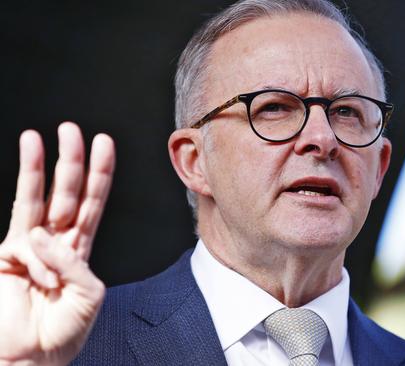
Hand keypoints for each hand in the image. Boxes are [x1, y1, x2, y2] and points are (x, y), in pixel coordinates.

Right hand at [0, 122, 114, 364]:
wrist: (31, 359)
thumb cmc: (64, 332)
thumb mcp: (88, 295)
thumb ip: (71, 262)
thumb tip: (41, 234)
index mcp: (81, 249)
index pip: (93, 202)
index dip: (99, 173)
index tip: (104, 144)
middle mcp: (57, 242)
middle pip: (67, 192)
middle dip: (70, 161)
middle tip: (71, 130)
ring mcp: (30, 247)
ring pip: (37, 199)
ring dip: (37, 168)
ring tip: (35, 137)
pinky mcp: (6, 256)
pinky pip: (24, 239)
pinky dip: (35, 243)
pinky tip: (37, 266)